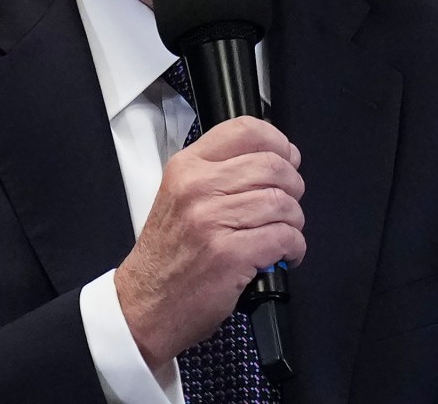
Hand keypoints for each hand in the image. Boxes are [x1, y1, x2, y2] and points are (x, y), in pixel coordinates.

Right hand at [115, 116, 306, 368]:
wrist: (143, 307)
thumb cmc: (167, 256)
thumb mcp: (179, 198)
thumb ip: (218, 173)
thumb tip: (274, 159)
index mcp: (186, 167)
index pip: (245, 130)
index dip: (278, 143)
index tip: (288, 159)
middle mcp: (197, 188)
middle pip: (273, 166)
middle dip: (292, 187)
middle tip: (287, 206)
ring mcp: (212, 221)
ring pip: (283, 203)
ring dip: (294, 222)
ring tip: (283, 235)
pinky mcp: (230, 254)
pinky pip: (285, 237)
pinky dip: (294, 247)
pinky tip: (284, 255)